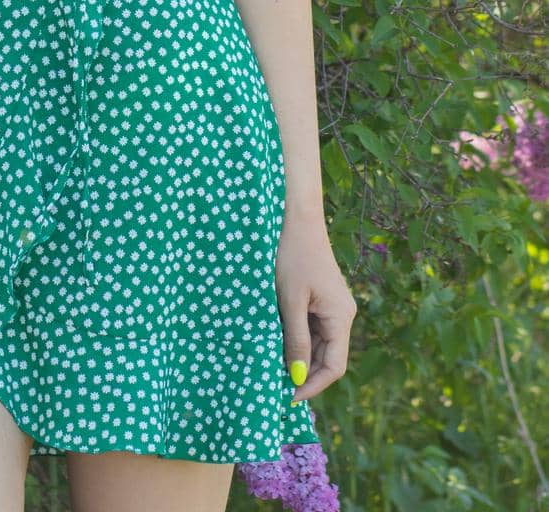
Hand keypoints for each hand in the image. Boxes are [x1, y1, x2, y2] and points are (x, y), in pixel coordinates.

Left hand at [275, 212, 357, 404]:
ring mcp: (333, 306)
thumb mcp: (290, 300)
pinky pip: (313, 328)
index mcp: (340, 317)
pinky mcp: (322, 299)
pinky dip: (298, 340)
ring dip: (299, 357)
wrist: (296, 217)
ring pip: (319, 344)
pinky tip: (278, 344)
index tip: (287, 396)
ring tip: (273, 368)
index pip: (334, 367)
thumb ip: (296, 339)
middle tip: (275, 386)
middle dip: (304, 374)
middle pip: (327, 358)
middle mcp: (342, 315)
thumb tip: (297, 376)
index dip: (312, 385)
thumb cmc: (291, 256)